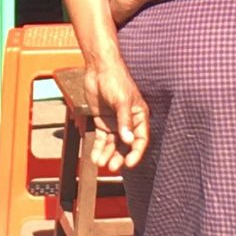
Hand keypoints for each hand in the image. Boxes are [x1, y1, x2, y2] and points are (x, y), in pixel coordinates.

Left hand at [82, 51, 150, 170]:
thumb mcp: (122, 100)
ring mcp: (115, 122)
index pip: (140, 139)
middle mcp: (128, 121)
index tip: (129, 163)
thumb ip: (125, 121)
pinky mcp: (102, 121)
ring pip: (113, 144)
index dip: (136, 152)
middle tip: (112, 166)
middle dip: (120, 156)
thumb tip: (128, 140)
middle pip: (126, 145)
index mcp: (139, 115)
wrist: (99, 69)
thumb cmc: (116, 80)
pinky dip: (99, 148)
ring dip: (108, 154)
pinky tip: (95, 156)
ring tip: (101, 162)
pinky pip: (102, 138)